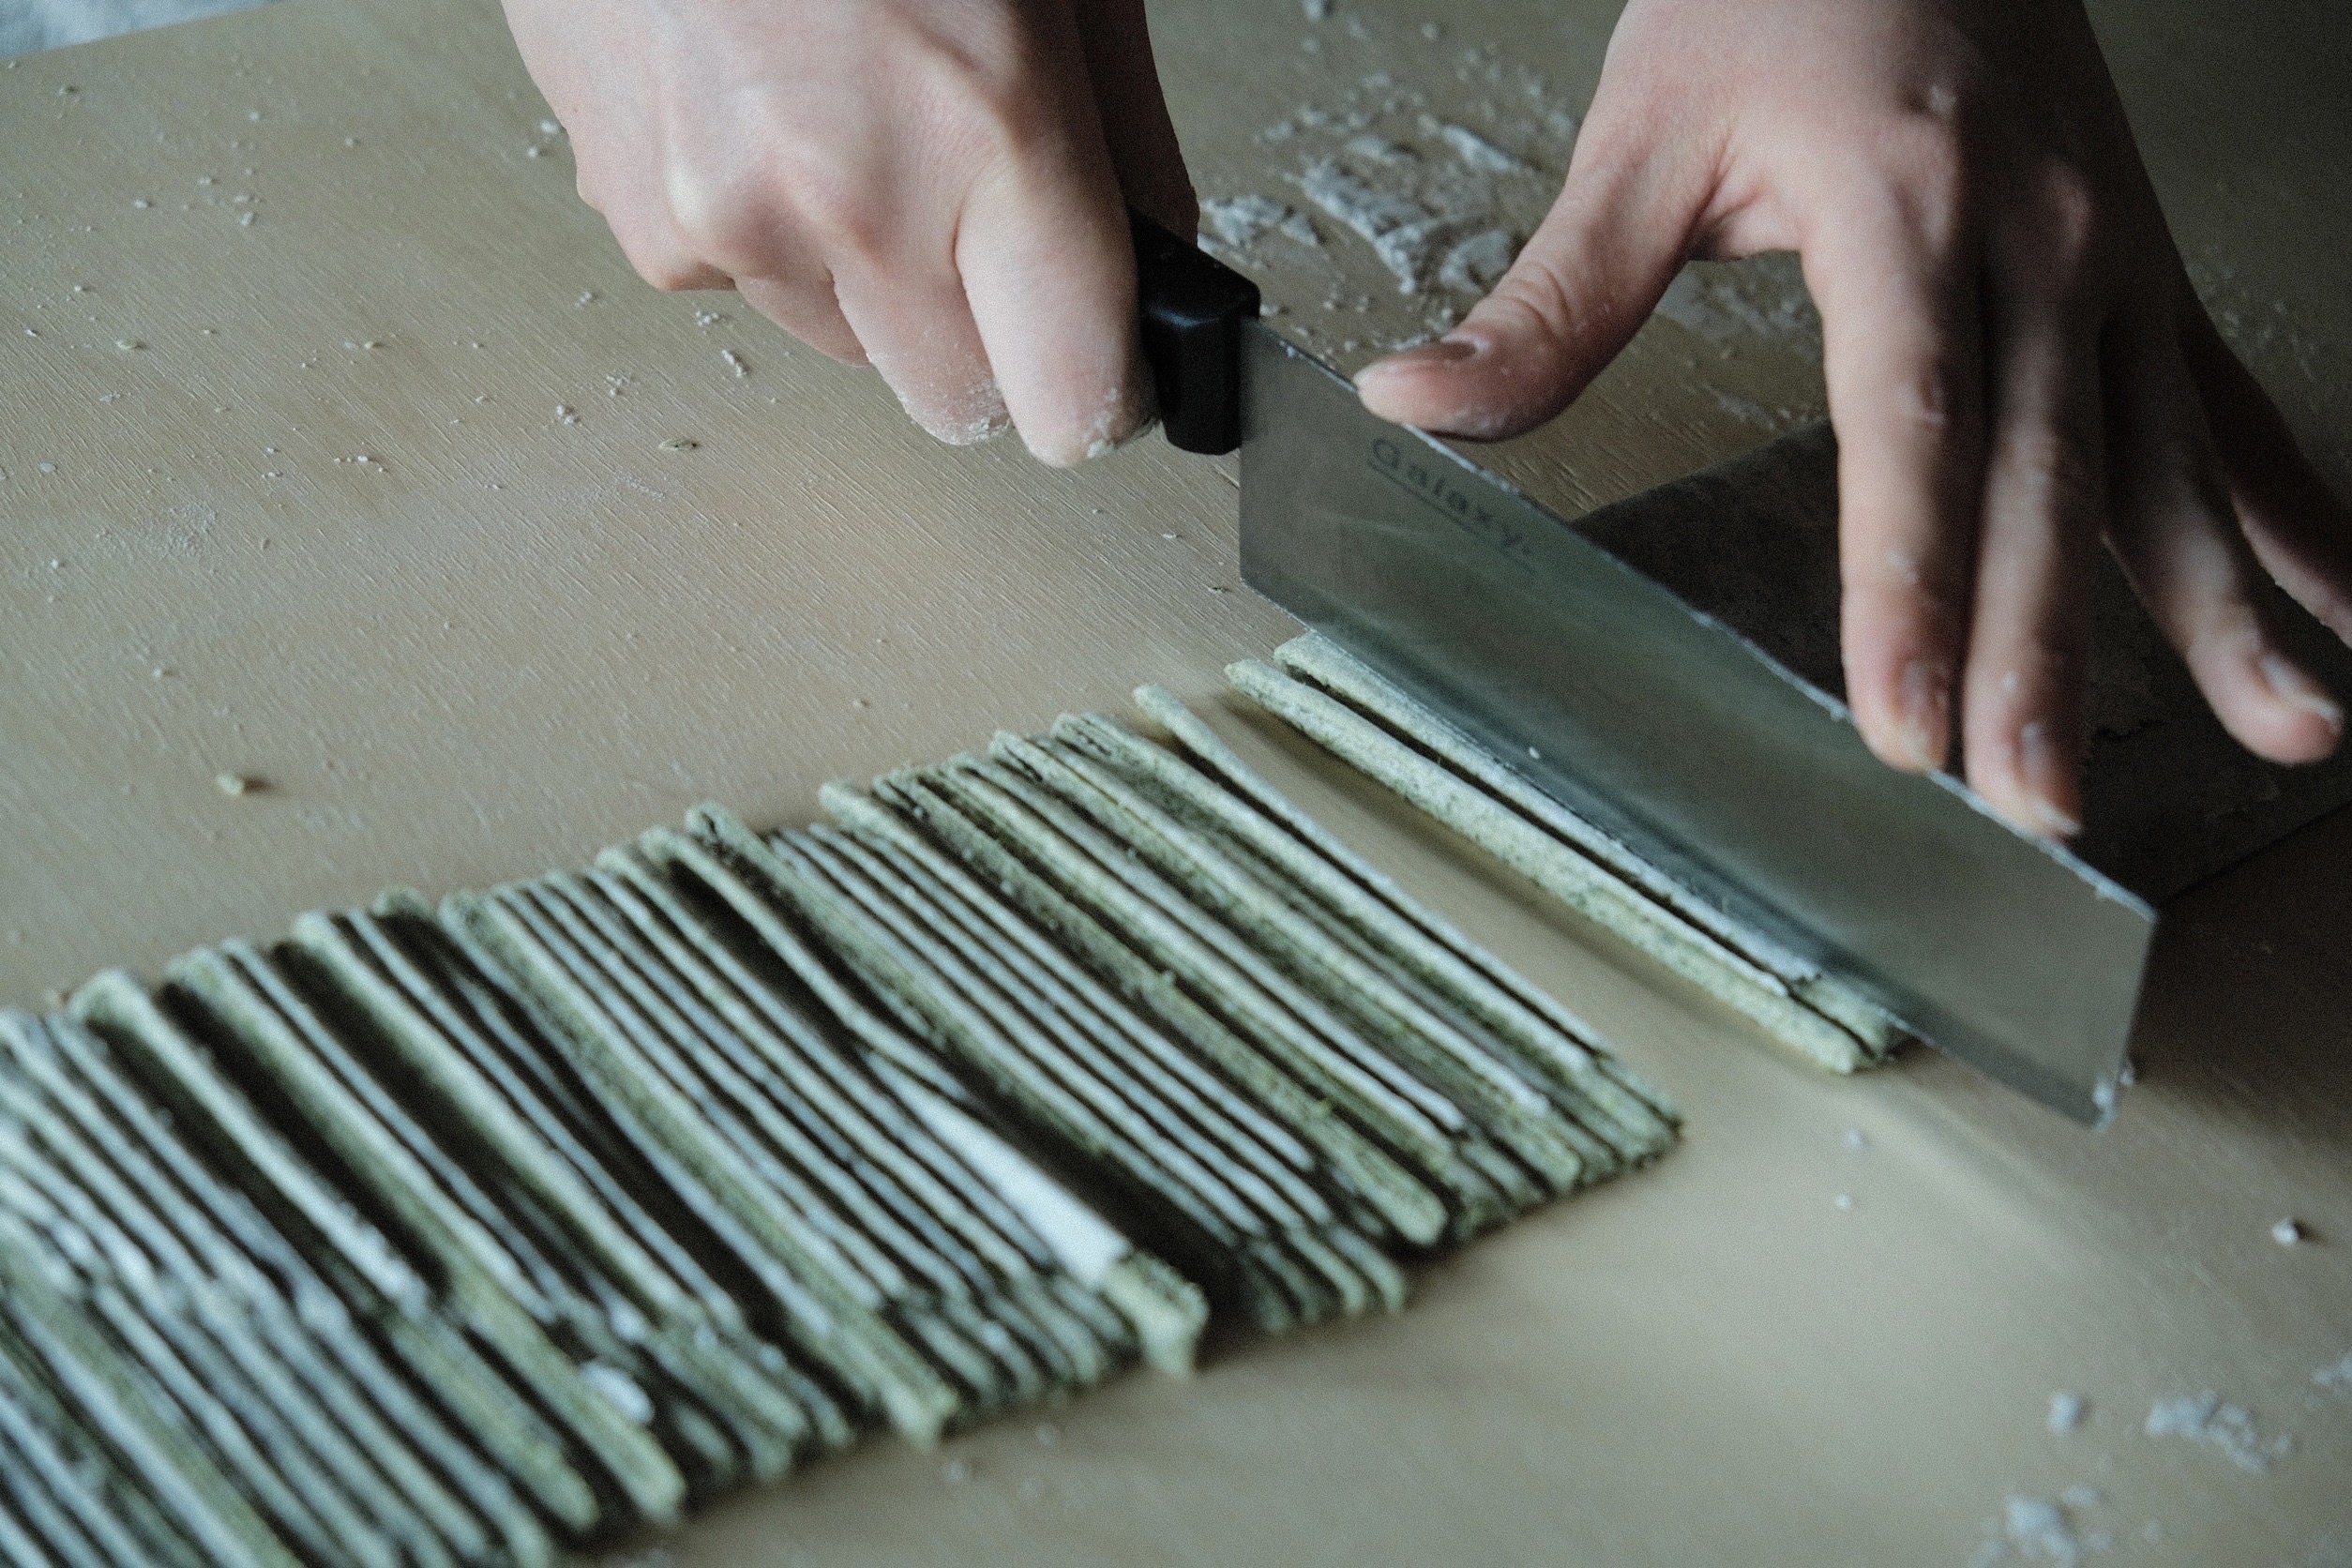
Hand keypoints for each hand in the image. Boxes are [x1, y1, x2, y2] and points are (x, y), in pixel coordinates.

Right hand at [502, 0, 1194, 463]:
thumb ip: (1122, 145)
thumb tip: (1152, 262)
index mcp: (982, 132)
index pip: (1069, 401)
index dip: (1097, 389)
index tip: (1103, 365)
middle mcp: (844, 201)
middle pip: (954, 401)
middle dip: (983, 333)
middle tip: (976, 207)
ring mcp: (722, 221)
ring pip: (843, 341)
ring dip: (865, 270)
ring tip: (850, 112)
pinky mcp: (636, 220)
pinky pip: (741, 281)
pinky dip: (765, 222)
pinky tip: (765, 103)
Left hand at [1355, 0, 2351, 837]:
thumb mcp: (1649, 130)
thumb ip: (1550, 297)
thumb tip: (1416, 400)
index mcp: (1904, 211)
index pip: (1908, 434)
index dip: (1908, 588)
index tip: (1907, 721)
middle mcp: (2036, 243)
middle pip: (2044, 478)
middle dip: (2041, 652)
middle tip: (2037, 796)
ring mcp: (2112, 258)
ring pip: (2168, 457)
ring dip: (2220, 605)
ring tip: (2285, 727)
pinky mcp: (2144, 268)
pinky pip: (2229, 403)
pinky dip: (2285, 514)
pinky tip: (2326, 608)